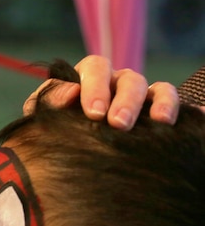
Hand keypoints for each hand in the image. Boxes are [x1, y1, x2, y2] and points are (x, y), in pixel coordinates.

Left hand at [23, 55, 179, 129]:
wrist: (63, 156)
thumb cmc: (53, 131)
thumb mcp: (44, 117)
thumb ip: (48, 101)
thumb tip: (71, 91)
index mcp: (86, 79)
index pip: (94, 68)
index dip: (95, 87)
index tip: (93, 113)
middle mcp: (115, 83)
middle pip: (127, 79)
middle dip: (124, 100)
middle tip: (118, 123)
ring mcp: (137, 95)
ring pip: (153, 88)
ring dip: (156, 104)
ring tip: (158, 123)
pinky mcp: (155, 110)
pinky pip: (170, 101)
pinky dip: (177, 107)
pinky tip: (181, 120)